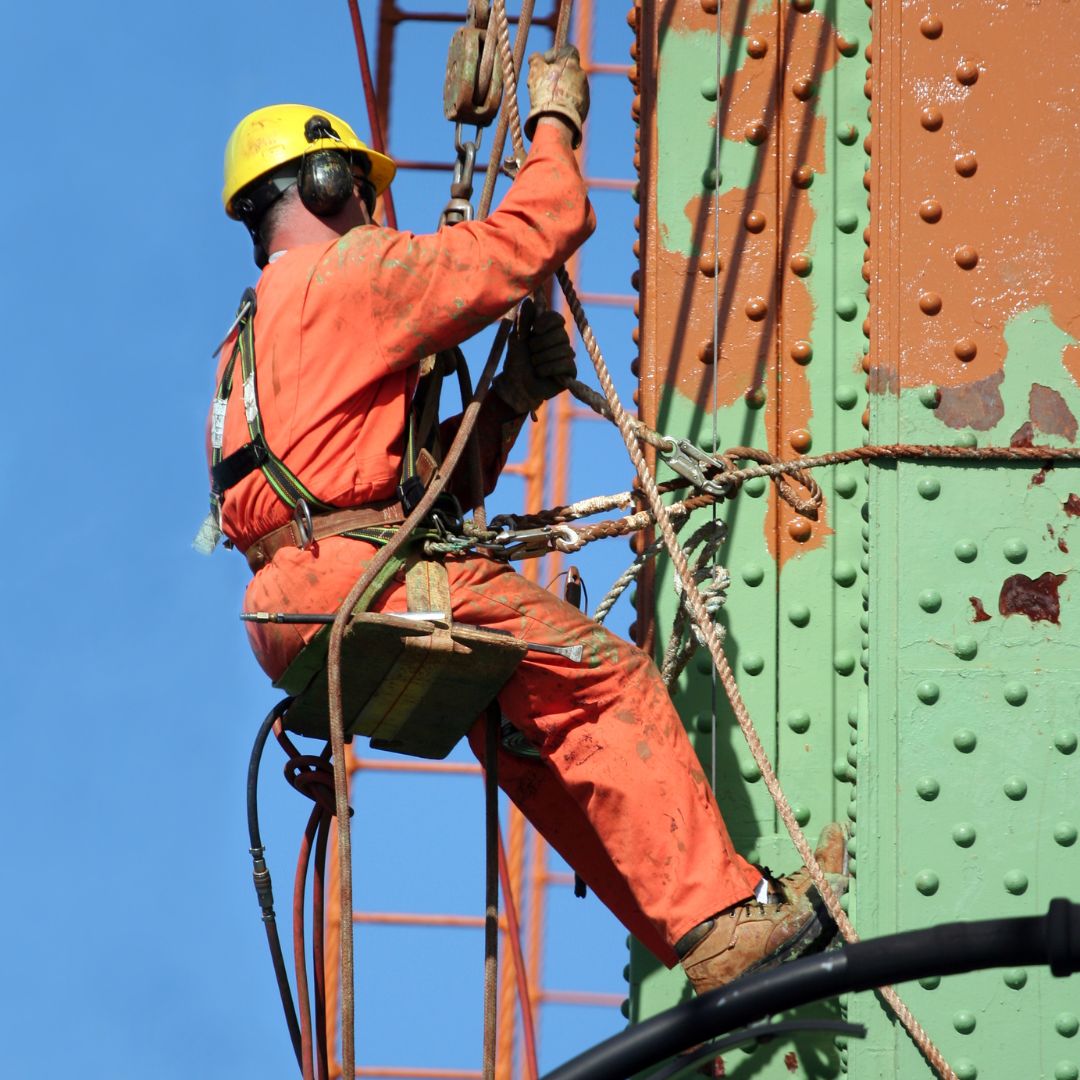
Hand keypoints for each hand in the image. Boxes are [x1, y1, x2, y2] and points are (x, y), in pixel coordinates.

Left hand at [492, 298, 576, 414]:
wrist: (516, 385)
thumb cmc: (516, 361)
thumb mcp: (516, 338)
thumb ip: (523, 320)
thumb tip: (529, 300)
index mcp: (549, 330)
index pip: (557, 318)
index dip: (547, 322)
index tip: (534, 329)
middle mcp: (561, 341)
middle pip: (560, 334)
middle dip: (540, 345)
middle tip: (531, 353)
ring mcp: (567, 356)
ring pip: (563, 349)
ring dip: (542, 359)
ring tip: (534, 365)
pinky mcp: (571, 371)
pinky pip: (566, 363)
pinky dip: (549, 368)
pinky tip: (541, 373)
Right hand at [524, 45, 589, 148]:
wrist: (559, 121)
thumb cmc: (546, 93)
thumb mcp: (535, 71)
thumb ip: (536, 59)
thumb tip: (535, 57)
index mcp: (571, 62)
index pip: (567, 49)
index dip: (555, 54)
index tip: (546, 63)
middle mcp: (581, 74)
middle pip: (569, 69)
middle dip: (557, 73)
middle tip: (545, 83)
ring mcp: (585, 90)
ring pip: (572, 84)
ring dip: (562, 87)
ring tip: (550, 98)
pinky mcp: (585, 105)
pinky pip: (575, 99)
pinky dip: (567, 100)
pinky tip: (557, 107)